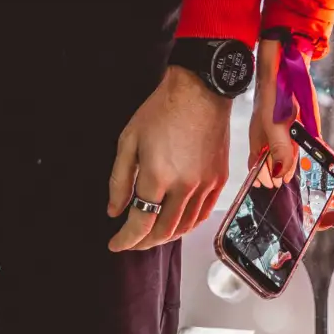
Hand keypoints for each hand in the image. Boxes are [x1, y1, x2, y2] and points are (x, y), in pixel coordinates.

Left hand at [108, 66, 231, 252]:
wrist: (200, 89)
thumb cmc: (161, 109)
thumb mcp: (129, 139)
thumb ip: (119, 179)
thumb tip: (114, 211)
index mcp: (158, 177)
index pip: (140, 224)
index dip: (125, 240)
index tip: (114, 244)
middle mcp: (184, 187)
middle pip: (163, 232)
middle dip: (143, 242)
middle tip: (131, 241)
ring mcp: (205, 184)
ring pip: (185, 227)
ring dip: (165, 236)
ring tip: (151, 234)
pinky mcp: (219, 179)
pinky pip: (203, 214)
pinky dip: (188, 225)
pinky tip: (177, 223)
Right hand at [250, 40, 333, 226]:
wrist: (285, 69)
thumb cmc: (271, 96)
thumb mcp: (272, 124)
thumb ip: (278, 150)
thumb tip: (282, 177)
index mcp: (262, 160)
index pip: (272, 193)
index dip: (288, 211)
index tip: (310, 223)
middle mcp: (277, 159)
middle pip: (294, 190)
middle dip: (313, 205)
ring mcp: (293, 150)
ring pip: (310, 177)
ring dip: (326, 188)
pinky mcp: (308, 139)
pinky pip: (320, 159)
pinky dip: (332, 169)